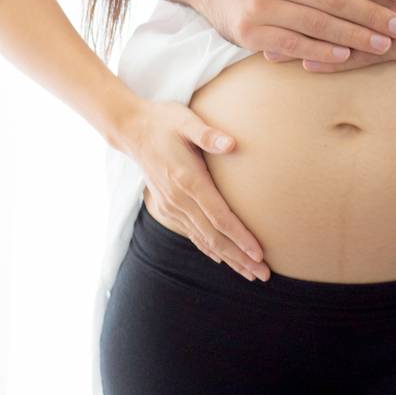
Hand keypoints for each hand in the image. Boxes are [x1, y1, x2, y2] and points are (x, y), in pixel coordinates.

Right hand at [120, 97, 269, 281]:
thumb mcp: (185, 119)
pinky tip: (222, 259)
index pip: (219, 216)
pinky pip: (191, 233)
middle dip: (239, 258)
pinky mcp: (166, 206)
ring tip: (251, 273)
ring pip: (203, 240)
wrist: (131, 129)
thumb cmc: (164, 120)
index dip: (240, 237)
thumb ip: (207, 133)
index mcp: (187, 180)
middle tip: (264, 275)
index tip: (259, 253)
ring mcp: (171, 205)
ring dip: (228, 258)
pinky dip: (208, 248)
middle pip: (214, 236)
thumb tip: (232, 143)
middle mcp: (178, 199)